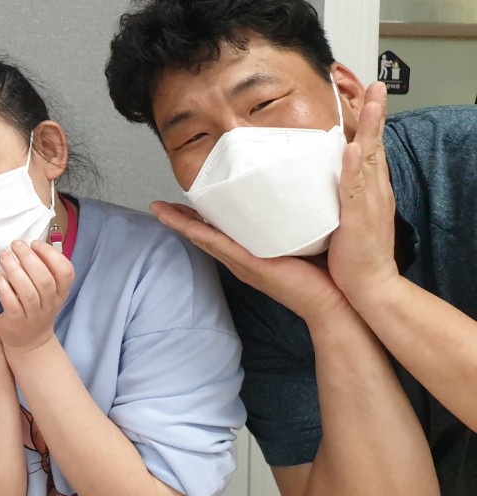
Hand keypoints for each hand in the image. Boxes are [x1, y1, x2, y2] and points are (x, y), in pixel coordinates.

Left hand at [0, 240, 71, 354]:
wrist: (29, 342)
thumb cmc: (36, 307)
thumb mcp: (48, 292)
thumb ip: (44, 270)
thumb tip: (32, 244)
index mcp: (60, 292)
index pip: (66, 272)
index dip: (52, 255)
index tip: (35, 243)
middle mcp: (50, 304)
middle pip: (44, 280)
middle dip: (29, 258)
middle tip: (16, 244)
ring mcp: (34, 314)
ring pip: (28, 292)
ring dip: (15, 271)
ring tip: (4, 256)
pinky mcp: (17, 321)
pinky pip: (12, 304)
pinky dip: (4, 288)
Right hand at [151, 201, 348, 322]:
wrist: (336, 302)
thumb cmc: (325, 274)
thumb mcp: (304, 239)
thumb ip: (297, 218)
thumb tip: (299, 194)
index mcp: (251, 250)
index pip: (218, 229)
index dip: (198, 215)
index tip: (184, 198)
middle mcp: (242, 257)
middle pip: (202, 234)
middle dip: (179, 219)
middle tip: (158, 205)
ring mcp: (244, 263)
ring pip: (204, 238)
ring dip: (180, 224)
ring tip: (160, 210)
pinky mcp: (252, 267)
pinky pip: (221, 248)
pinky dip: (201, 236)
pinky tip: (187, 227)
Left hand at [327, 82, 399, 309]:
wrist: (370, 285)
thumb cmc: (355, 253)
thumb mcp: (347, 216)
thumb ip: (338, 195)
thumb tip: (322, 178)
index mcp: (371, 190)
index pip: (372, 149)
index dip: (372, 122)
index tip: (372, 95)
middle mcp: (375, 191)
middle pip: (376, 144)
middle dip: (377, 114)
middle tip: (379, 85)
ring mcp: (370, 202)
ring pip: (371, 158)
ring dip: (371, 129)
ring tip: (373, 101)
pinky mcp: (360, 218)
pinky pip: (357, 188)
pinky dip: (356, 166)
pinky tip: (354, 147)